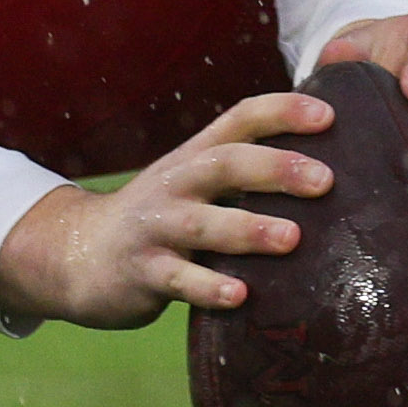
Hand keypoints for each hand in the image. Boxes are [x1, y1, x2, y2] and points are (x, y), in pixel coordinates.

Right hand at [0, 88, 339, 331]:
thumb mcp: (196, 183)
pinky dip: (209, 288)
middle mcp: (176, 184)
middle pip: (225, 164)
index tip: (330, 115)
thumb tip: (331, 157)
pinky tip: (241, 295)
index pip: (240, 119)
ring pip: (203, 224)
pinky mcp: (142, 273)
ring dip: (249, 229)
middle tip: (325, 180)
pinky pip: (178, 280)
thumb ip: (247, 170)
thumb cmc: (162, 217)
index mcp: (196, 155)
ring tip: (292, 238)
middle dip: (275, 168)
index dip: (283, 111)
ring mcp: (156, 228)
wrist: (75, 254)